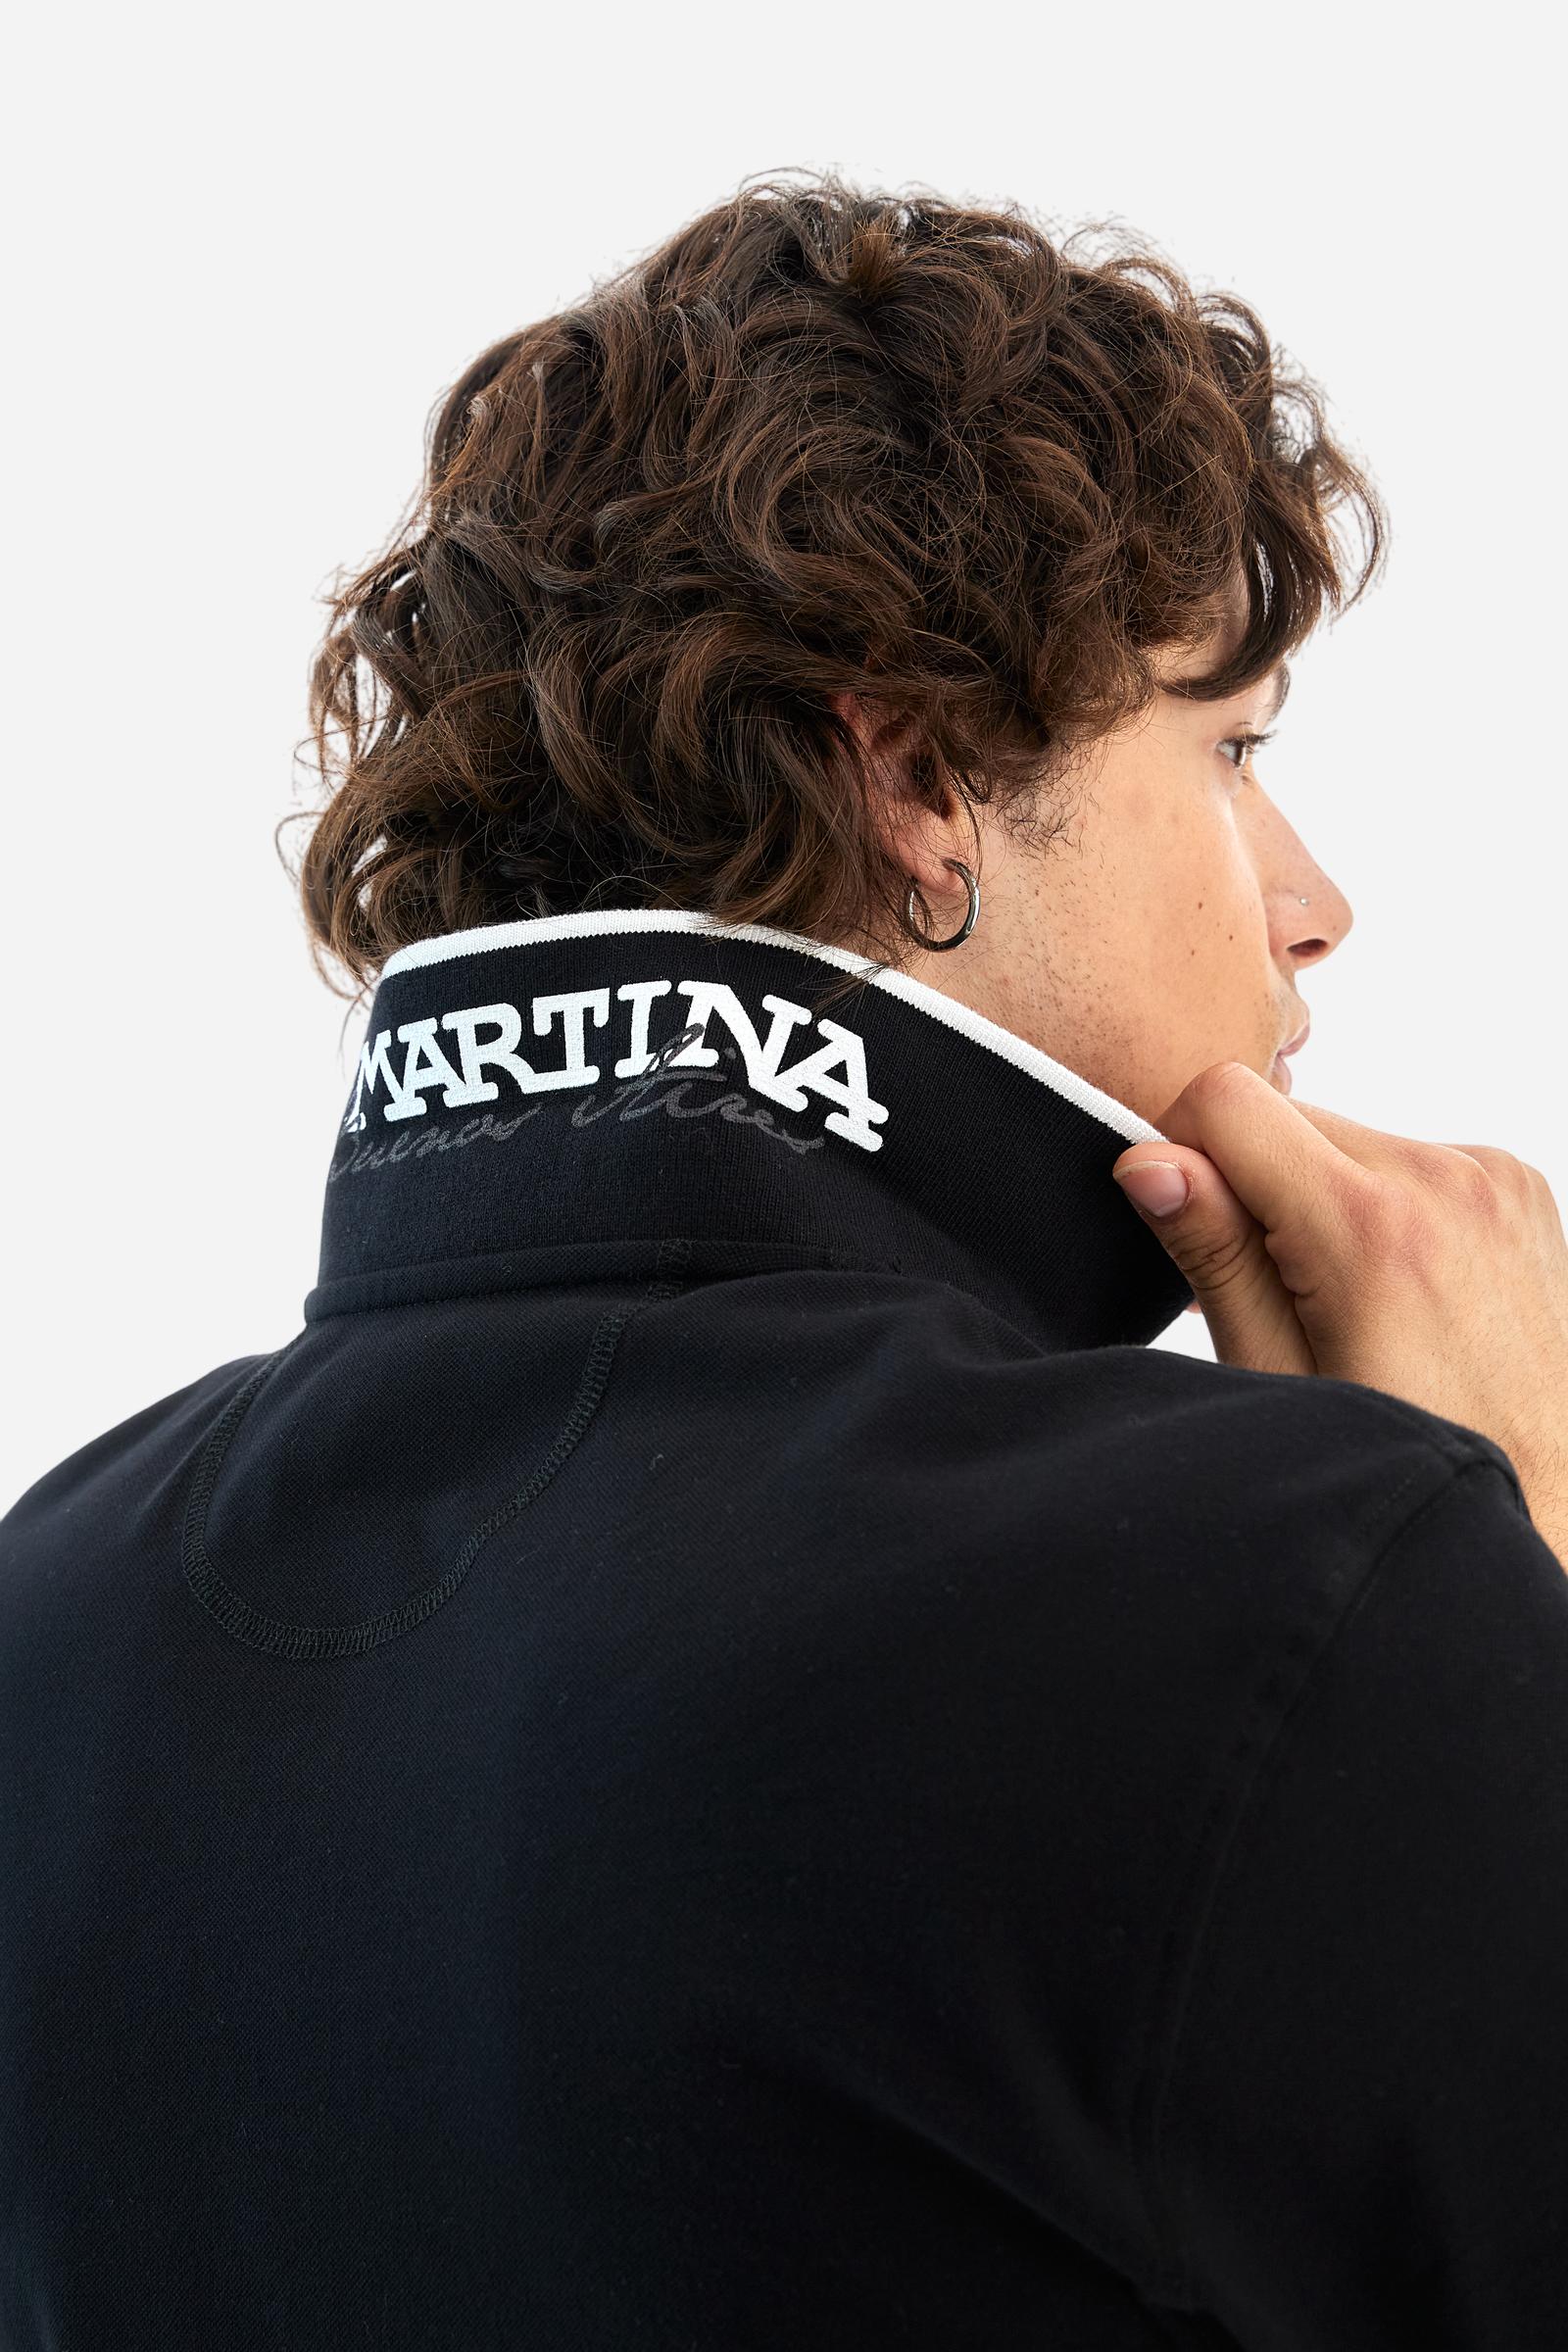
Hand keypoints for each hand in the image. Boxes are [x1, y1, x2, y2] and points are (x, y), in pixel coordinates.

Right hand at [1111, 1062, 1567, 1566]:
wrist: (1545, 1494)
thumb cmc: (1402, 1454)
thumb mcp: (1279, 1375)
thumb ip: (1216, 1256)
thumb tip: (1149, 1160)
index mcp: (1371, 1226)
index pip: (1226, 1100)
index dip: (1182, 1154)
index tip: (1192, 1230)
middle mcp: (1443, 1178)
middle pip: (1286, 1118)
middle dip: (1256, 1187)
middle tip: (1273, 1291)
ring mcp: (1490, 1176)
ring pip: (1342, 1138)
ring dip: (1318, 1197)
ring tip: (1343, 1300)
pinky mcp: (1515, 1183)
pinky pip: (1404, 1158)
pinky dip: (1378, 1204)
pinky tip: (1394, 1287)